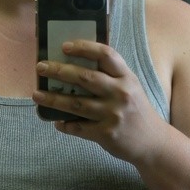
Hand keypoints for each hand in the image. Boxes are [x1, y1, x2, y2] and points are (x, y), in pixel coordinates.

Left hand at [33, 40, 166, 163]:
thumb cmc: (136, 110)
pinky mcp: (106, 134)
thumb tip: (74, 65)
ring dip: (53, 99)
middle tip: (40, 67)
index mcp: (127, 78)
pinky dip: (64, 124)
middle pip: (85, 77)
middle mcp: (121, 93)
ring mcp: (113, 114)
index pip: (105, 54)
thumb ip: (110, 76)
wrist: (153, 142)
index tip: (64, 46)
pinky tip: (55, 121)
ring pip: (76, 104)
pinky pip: (78, 127)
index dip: (84, 47)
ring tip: (37, 95)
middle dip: (59, 71)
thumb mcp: (130, 87)